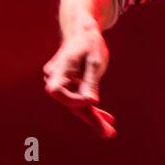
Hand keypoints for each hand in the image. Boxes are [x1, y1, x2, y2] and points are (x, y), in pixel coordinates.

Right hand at [43, 20, 116, 137]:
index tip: (91, 101)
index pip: (57, 91)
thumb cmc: (89, 43)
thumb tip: (91, 102)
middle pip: (70, 102)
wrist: (83, 31)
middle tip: (108, 134)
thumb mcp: (95, 61)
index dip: (72, 99)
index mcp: (60, 67)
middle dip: (90, 118)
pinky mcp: (68, 85)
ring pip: (76, 104)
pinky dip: (92, 108)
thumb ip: (91, 81)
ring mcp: (60, 82)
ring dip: (93, 117)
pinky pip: (79, 99)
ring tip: (110, 132)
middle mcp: (55, 76)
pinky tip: (108, 119)